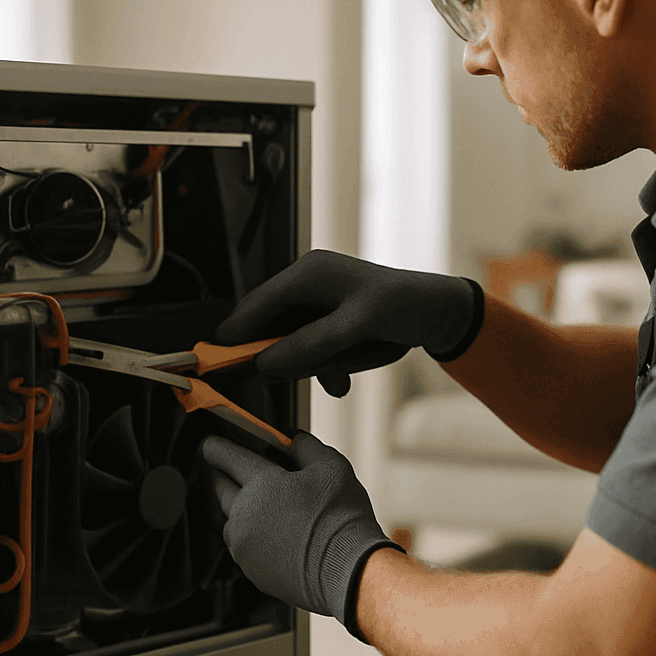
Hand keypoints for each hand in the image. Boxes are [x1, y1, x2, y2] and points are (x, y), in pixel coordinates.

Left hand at [202, 432, 403, 639]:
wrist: (349, 572)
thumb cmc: (341, 520)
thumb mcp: (331, 467)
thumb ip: (305, 447)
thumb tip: (292, 440)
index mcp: (260, 483)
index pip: (223, 456)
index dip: (215, 446)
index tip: (212, 444)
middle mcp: (244, 514)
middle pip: (220, 487)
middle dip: (224, 475)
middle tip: (237, 470)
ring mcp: (244, 545)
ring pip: (231, 520)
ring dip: (241, 509)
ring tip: (269, 508)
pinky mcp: (251, 570)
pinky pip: (243, 547)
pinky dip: (253, 538)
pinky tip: (278, 536)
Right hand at [217, 249, 480, 396]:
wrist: (437, 313)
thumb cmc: (402, 306)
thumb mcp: (358, 326)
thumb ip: (311, 344)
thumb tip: (265, 363)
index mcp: (307, 274)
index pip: (256, 305)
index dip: (236, 336)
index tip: (219, 365)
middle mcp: (306, 285)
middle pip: (270, 328)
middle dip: (284, 358)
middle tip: (305, 378)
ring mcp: (316, 305)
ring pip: (291, 345)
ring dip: (311, 367)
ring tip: (338, 378)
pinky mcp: (327, 323)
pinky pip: (310, 351)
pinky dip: (324, 367)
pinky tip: (341, 381)